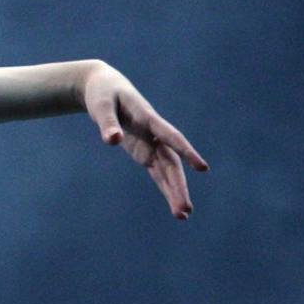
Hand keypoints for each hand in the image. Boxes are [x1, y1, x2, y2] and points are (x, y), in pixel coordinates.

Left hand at [80, 63, 209, 218]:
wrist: (105, 88)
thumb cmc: (103, 94)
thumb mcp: (101, 105)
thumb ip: (107, 122)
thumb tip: (113, 141)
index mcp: (148, 118)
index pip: (171, 137)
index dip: (186, 151)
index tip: (202, 167)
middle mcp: (154, 133)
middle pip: (172, 162)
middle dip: (179, 185)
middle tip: (185, 209)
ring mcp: (151, 144)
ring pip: (167, 171)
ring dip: (175, 191)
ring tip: (183, 215)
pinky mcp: (144, 152)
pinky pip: (157, 173)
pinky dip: (165, 188)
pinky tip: (175, 206)